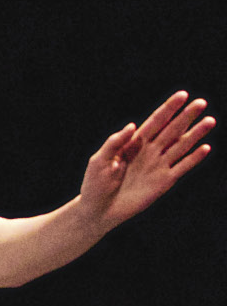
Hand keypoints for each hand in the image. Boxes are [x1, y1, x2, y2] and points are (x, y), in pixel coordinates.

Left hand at [77, 92, 210, 231]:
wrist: (98, 210)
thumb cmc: (95, 184)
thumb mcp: (99, 160)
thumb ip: (115, 142)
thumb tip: (133, 125)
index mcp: (134, 143)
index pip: (155, 121)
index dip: (169, 108)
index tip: (182, 95)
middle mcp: (150, 151)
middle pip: (172, 130)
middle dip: (186, 116)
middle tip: (201, 103)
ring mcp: (159, 166)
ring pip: (181, 146)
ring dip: (195, 134)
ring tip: (210, 121)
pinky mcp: (164, 182)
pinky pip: (182, 167)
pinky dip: (194, 158)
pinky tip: (205, 148)